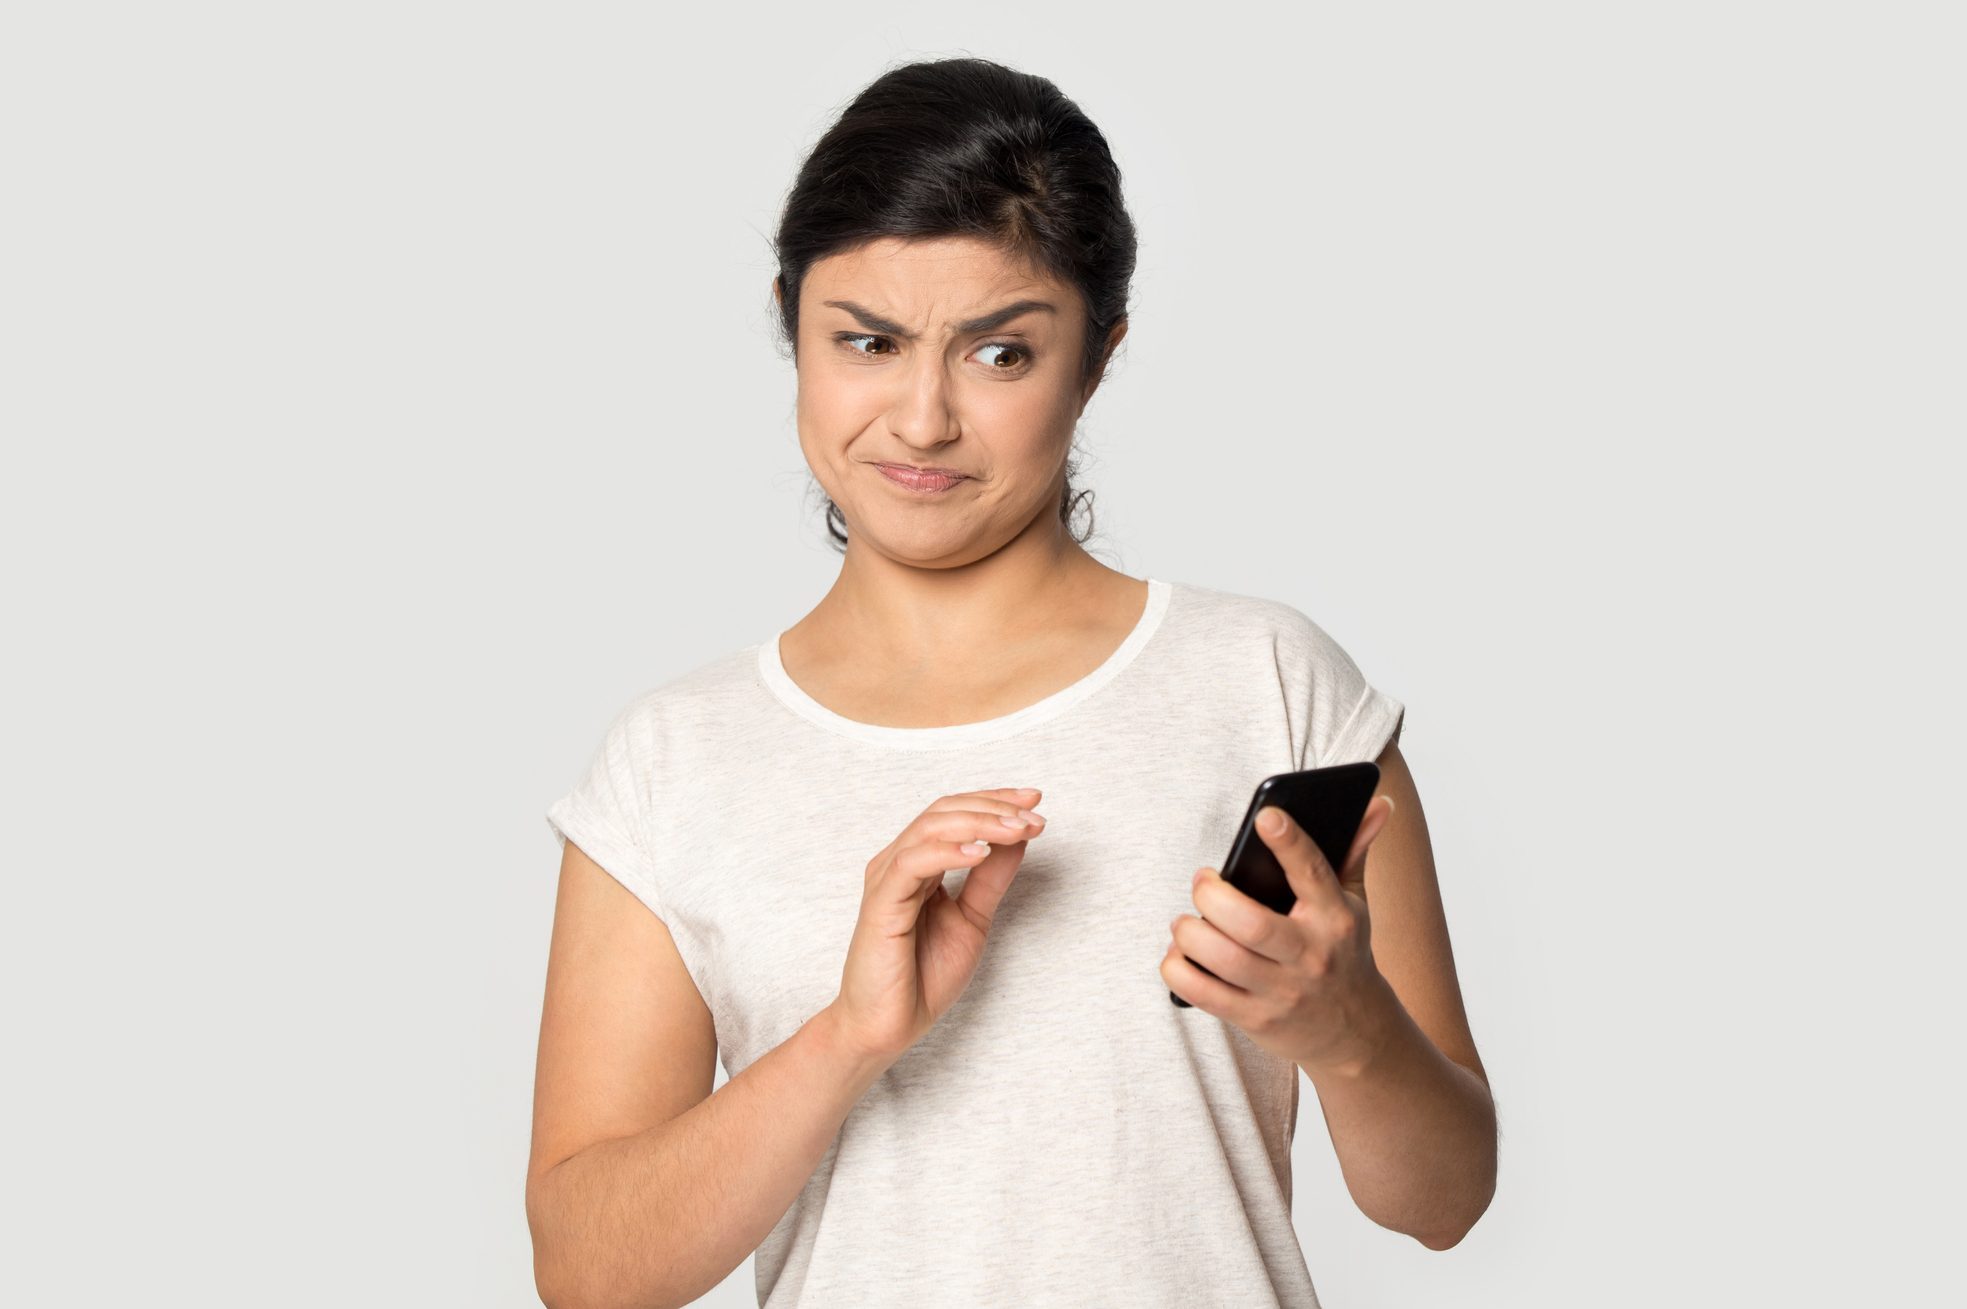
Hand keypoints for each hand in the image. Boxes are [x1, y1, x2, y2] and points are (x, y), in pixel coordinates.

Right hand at [829, 787, 1047, 1063]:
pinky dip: (949, 851)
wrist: (889, 1027)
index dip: (995, 800)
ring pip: (930, 828)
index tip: (1036, 801)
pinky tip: (981, 853)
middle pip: (944, 811)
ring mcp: (887, 880)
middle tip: (1034, 817)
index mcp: (919, 864)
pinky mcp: (881, 902)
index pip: (955, 813)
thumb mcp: (972, 921)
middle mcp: (899, 863)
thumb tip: (1019, 838)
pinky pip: (914, 863)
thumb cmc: (922, 977)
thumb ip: (991, 880)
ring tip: (1017, 829)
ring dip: (980, 823)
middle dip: (994, 808)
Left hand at [1161, 796, 1399, 1073]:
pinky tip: (1178, 955)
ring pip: (1222, 958)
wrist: (1357, 1034)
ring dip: (1189, 932)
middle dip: (1211, 895)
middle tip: (1202, 881)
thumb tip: (1377, 802)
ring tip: (1185, 920)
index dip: (1289, 842)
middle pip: (1250, 923)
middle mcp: (1310, 956)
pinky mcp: (1257, 1020)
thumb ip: (1355, 852)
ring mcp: (1283, 992)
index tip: (1266, 815)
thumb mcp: (1355, 904)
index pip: (1312, 873)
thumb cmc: (1343, 953)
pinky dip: (1178, 970)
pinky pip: (1203, 994)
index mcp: (1335, 918)